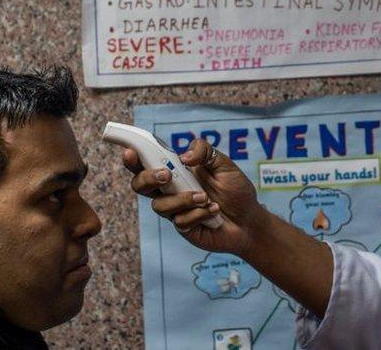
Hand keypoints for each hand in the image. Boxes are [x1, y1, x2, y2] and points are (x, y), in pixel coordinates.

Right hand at [123, 139, 268, 254]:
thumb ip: (205, 151)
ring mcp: (175, 211)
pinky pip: (180, 221)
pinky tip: (214, 210)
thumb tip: (184, 156)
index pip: (147, 163)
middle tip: (166, 175)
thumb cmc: (236, 190)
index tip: (130, 152)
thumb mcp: (224, 165)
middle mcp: (170, 191)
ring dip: (182, 199)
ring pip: (160, 206)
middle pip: (140, 186)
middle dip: (147, 178)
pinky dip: (198, 214)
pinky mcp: (184, 228)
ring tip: (205, 197)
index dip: (133, 158)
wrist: (250, 220)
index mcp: (176, 172)